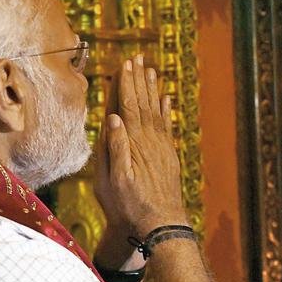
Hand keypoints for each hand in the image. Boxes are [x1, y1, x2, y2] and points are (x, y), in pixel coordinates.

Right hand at [94, 55, 188, 236]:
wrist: (160, 223)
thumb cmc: (130, 206)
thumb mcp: (114, 180)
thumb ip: (115, 147)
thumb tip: (112, 118)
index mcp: (134, 144)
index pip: (129, 106)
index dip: (127, 84)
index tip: (125, 64)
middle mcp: (151, 141)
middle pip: (144, 103)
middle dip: (140, 80)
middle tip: (138, 58)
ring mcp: (162, 148)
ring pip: (156, 111)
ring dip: (153, 90)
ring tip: (151, 70)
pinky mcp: (168, 156)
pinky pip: (167, 127)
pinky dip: (166, 110)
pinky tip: (166, 98)